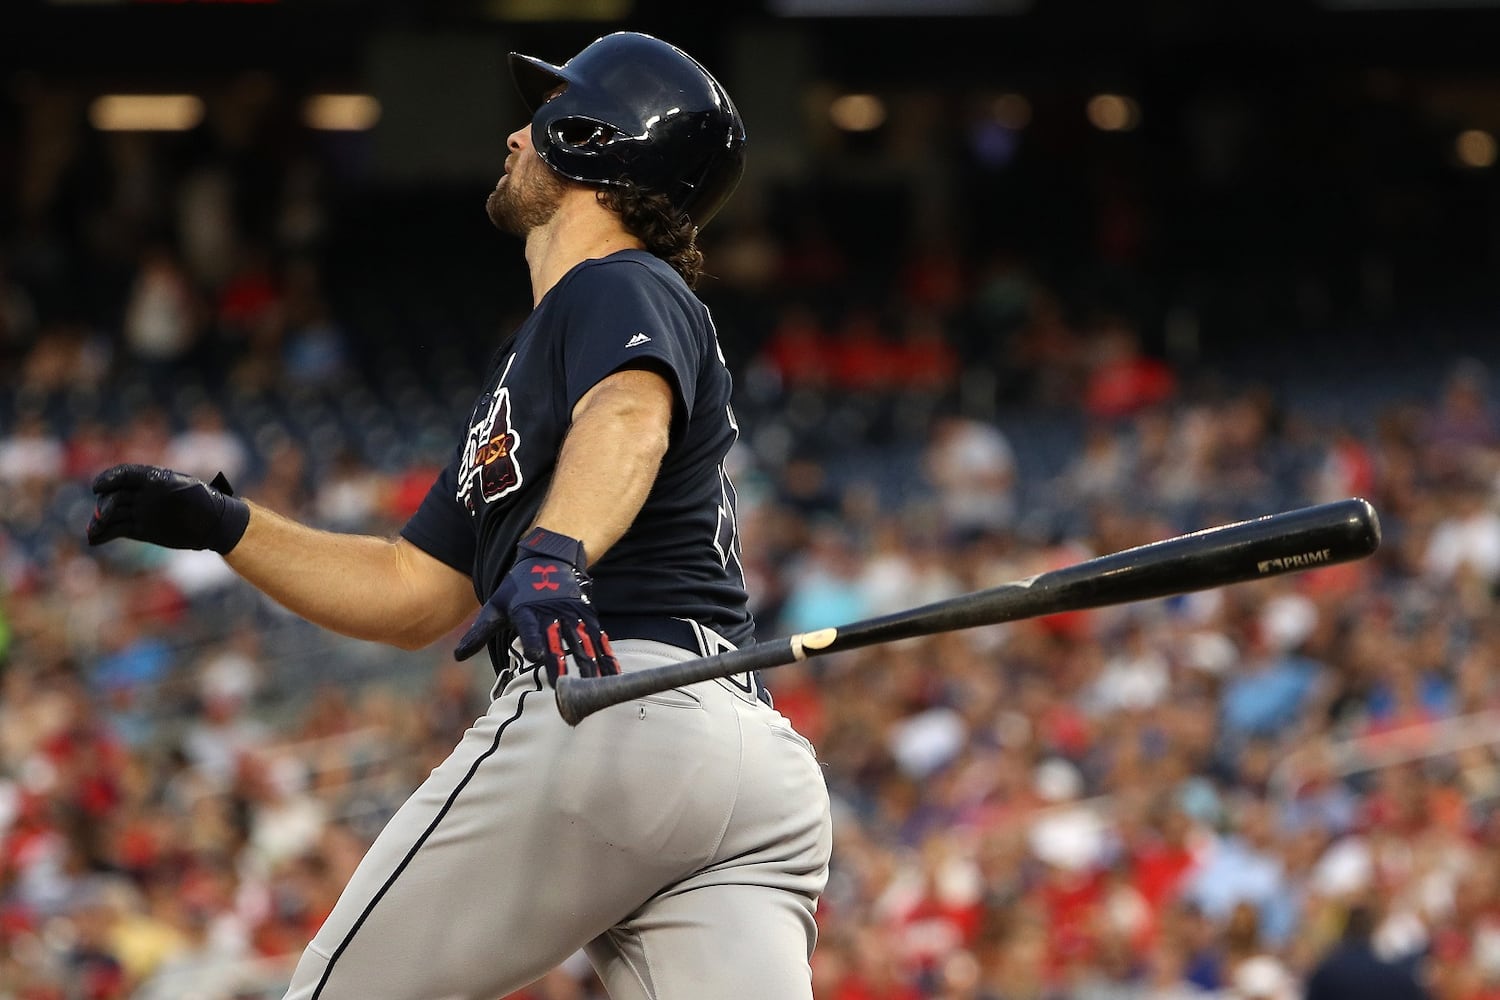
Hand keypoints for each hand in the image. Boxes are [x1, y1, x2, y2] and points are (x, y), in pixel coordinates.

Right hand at [87, 464, 250, 553]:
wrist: (214, 524)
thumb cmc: (205, 501)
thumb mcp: (189, 489)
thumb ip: (168, 486)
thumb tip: (152, 481)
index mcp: (153, 479)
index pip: (125, 475)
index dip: (109, 478)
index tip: (97, 487)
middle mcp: (143, 494)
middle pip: (116, 496)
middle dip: (106, 505)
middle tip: (102, 517)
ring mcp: (140, 512)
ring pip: (113, 515)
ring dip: (99, 522)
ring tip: (92, 532)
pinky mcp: (140, 529)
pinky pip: (117, 530)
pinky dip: (105, 534)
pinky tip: (94, 540)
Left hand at [454, 527, 620, 682]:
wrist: (549, 559)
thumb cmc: (518, 587)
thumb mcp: (495, 606)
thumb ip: (479, 633)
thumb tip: (457, 657)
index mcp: (527, 610)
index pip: (529, 628)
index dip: (532, 640)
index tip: (535, 655)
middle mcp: (552, 612)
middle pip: (558, 640)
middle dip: (562, 663)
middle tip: (565, 687)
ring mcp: (572, 614)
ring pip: (581, 642)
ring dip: (588, 665)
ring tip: (593, 687)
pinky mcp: (587, 616)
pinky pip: (597, 639)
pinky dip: (605, 657)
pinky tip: (611, 676)